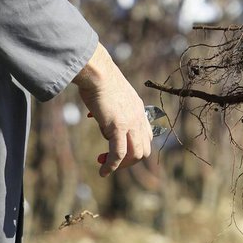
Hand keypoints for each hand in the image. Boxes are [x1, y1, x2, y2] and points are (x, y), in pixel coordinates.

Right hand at [72, 42, 152, 176]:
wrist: (97, 71)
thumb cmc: (98, 78)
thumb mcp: (110, 94)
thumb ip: (110, 106)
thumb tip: (98, 114)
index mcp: (138, 108)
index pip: (146, 135)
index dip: (134, 146)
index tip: (117, 148)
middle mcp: (138, 116)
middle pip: (144, 149)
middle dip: (129, 160)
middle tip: (110, 158)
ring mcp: (130, 122)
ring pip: (135, 155)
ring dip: (121, 165)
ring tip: (105, 165)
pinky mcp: (118, 126)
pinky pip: (119, 154)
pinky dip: (111, 166)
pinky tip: (102, 172)